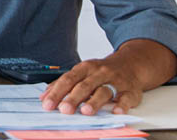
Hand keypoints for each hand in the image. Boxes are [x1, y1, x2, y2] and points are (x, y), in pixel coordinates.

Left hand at [40, 40, 176, 115]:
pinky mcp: (130, 91)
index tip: (47, 104)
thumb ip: (65, 83)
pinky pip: (126, 98)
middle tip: (64, 110)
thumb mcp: (82, 72)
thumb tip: (45, 96)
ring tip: (86, 111)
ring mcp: (115, 81)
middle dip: (73, 98)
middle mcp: (99, 73)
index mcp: (85, 68)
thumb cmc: (101, 71)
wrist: (131, 64)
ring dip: (95, 101)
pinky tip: (117, 111)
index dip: (57, 92)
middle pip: (84, 86)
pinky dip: (122, 105)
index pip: (68, 79)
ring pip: (104, 91)